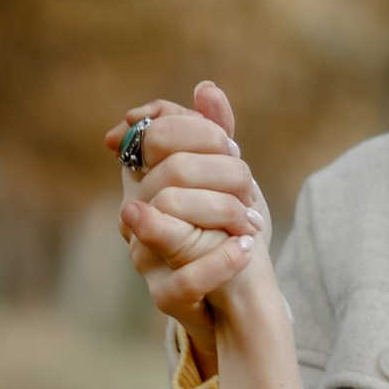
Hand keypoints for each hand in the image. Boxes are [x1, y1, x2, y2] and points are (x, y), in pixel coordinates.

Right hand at [109, 82, 272, 373]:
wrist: (238, 300)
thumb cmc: (225, 233)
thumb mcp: (225, 180)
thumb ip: (215, 134)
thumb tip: (206, 88)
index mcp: (145, 179)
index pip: (157, 132)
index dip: (200, 132)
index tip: (232, 147)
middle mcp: (135, 213)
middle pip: (173, 169)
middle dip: (223, 172)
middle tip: (249, 186)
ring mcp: (144, 255)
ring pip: (173, 212)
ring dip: (225, 210)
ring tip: (253, 220)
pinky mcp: (164, 295)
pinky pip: (185, 277)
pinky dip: (221, 261)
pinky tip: (246, 249)